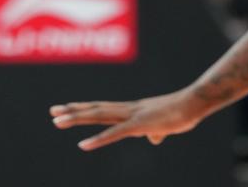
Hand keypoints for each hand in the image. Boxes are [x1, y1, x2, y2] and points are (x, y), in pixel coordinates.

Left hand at [50, 90, 205, 149]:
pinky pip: (115, 133)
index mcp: (132, 110)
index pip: (102, 108)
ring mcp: (132, 115)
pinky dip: (98, 139)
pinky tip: (83, 145)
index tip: (65, 108)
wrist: (195, 103)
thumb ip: (155, 132)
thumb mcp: (164, 125)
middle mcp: (128, 109)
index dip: (83, 108)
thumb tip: (153, 138)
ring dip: (77, 118)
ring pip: (99, 116)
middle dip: (73, 111)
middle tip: (52, 112)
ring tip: (57, 121)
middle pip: (96, 109)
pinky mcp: (140, 124)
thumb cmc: (182, 113)